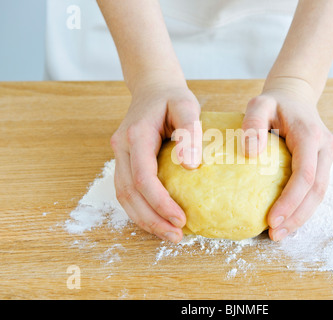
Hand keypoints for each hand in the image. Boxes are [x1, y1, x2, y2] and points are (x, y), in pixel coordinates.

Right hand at [110, 81, 201, 242]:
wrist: (152, 87)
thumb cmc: (172, 97)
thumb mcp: (186, 105)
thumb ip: (189, 132)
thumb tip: (190, 167)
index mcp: (135, 135)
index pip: (142, 178)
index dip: (160, 202)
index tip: (180, 218)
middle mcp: (122, 147)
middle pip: (128, 194)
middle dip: (152, 219)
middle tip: (177, 236)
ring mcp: (119, 155)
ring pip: (124, 197)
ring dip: (144, 219)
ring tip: (169, 234)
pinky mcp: (124, 161)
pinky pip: (127, 191)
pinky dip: (141, 209)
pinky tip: (158, 219)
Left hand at [241, 77, 332, 240]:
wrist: (296, 96)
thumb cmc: (274, 102)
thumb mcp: (259, 103)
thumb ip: (252, 123)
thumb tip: (252, 154)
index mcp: (310, 135)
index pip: (305, 175)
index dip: (291, 201)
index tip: (271, 220)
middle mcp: (324, 147)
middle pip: (317, 190)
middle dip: (297, 216)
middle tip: (275, 234)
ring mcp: (327, 155)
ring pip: (320, 193)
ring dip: (302, 216)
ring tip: (280, 233)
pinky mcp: (323, 162)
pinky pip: (316, 188)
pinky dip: (303, 206)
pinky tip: (288, 219)